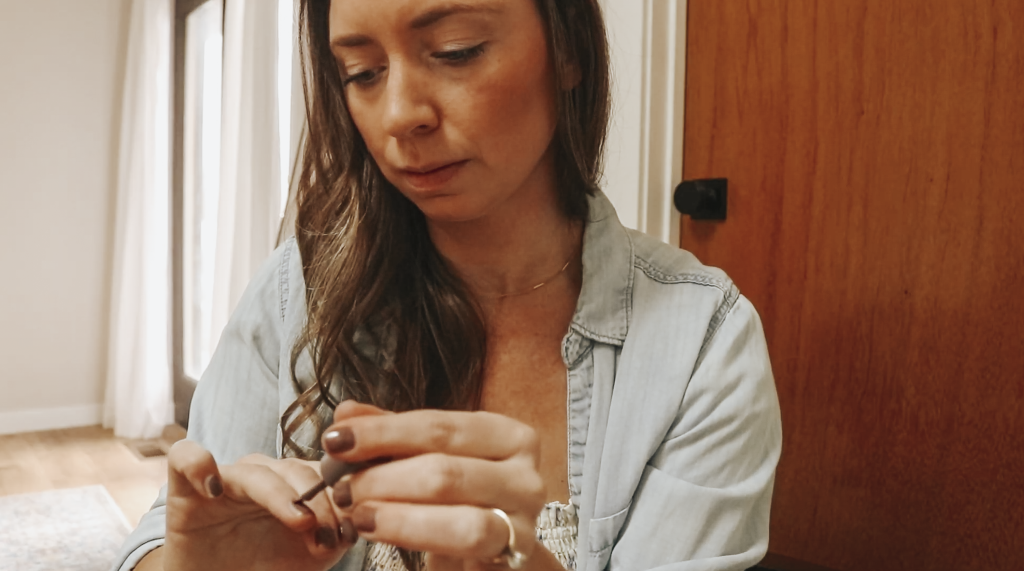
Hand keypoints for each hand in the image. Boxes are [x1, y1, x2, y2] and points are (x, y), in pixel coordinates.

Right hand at [160, 441, 355, 570]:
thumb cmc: (263, 568)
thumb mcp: (310, 556)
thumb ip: (335, 535)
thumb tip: (353, 522)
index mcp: (294, 483)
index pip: (324, 470)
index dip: (342, 489)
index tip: (357, 519)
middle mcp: (262, 474)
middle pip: (295, 469)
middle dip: (319, 499)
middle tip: (329, 532)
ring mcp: (225, 477)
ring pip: (256, 469)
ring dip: (281, 494)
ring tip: (299, 520)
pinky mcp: (183, 487)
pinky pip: (185, 456)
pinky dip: (198, 464)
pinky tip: (214, 489)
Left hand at [322, 401, 546, 570]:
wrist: (490, 555)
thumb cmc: (459, 500)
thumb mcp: (426, 459)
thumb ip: (391, 435)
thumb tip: (346, 413)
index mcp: (507, 435)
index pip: (439, 426)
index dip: (382, 432)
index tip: (335, 438)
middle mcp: (525, 473)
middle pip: (444, 470)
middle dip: (382, 478)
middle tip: (340, 486)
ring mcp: (524, 519)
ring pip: (459, 517)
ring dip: (396, 514)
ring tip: (356, 514)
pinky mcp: (514, 555)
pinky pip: (461, 545)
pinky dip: (412, 534)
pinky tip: (377, 531)